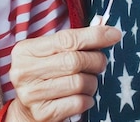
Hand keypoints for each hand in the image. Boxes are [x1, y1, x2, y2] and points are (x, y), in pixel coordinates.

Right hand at [6, 25, 120, 121]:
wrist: (25, 110)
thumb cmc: (43, 74)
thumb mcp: (50, 52)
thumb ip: (73, 39)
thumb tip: (103, 26)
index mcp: (26, 50)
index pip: (66, 39)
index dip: (94, 35)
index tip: (114, 34)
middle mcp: (26, 71)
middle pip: (74, 60)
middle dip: (96, 60)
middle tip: (100, 62)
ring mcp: (33, 95)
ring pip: (79, 83)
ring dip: (92, 82)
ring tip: (89, 81)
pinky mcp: (42, 114)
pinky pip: (78, 103)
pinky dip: (87, 99)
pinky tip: (83, 96)